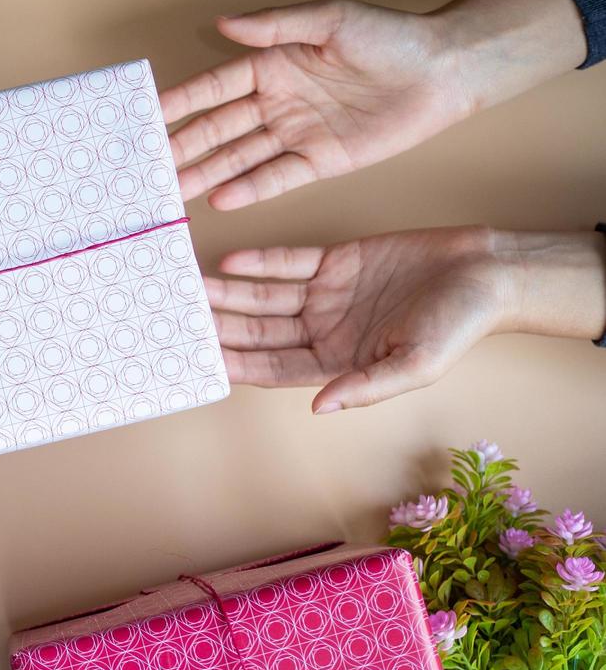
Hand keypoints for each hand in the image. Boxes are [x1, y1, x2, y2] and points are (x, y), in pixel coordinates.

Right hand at [161, 0, 586, 210]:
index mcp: (272, 64)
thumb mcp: (330, 19)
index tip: (148, 113)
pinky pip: (277, 177)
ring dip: (207, 173)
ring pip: (240, 157)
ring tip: (173, 191)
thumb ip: (274, 26)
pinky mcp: (320, 161)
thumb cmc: (389, 36)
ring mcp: (296, 134)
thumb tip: (223, 23)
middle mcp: (277, 101)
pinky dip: (250, 189)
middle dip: (184, 145)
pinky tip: (221, 199)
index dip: (182, 100)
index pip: (216, 86)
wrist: (443, 72)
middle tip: (150, 164)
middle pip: (220, 128)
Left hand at [208, 225, 605, 411]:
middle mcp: (324, 331)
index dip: (238, 365)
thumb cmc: (459, 324)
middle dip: (222, 328)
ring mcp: (326, 295)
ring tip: (193, 289)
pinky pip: (287, 263)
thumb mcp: (416, 364)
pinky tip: (229, 261)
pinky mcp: (335, 260)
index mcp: (338, 363)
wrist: (488, 270)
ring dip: (230, 294)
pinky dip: (259, 262)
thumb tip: (319, 408)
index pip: (274, 368)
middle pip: (260, 332)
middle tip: (181, 321)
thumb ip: (366, 387)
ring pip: (265, 297)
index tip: (201, 362)